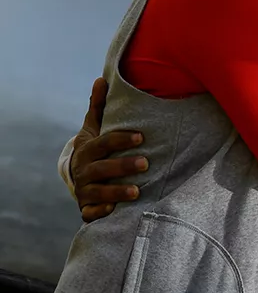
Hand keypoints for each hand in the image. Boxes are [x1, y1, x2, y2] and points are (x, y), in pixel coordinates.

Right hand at [71, 77, 147, 222]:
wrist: (76, 174)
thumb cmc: (95, 147)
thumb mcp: (94, 127)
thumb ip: (99, 106)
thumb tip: (101, 79)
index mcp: (88, 149)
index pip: (104, 143)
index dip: (122, 139)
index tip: (142, 136)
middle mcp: (84, 170)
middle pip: (102, 168)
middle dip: (123, 166)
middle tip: (146, 163)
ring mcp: (84, 190)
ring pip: (98, 192)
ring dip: (117, 191)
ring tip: (137, 191)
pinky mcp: (86, 207)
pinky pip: (90, 213)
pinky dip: (100, 212)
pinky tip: (113, 210)